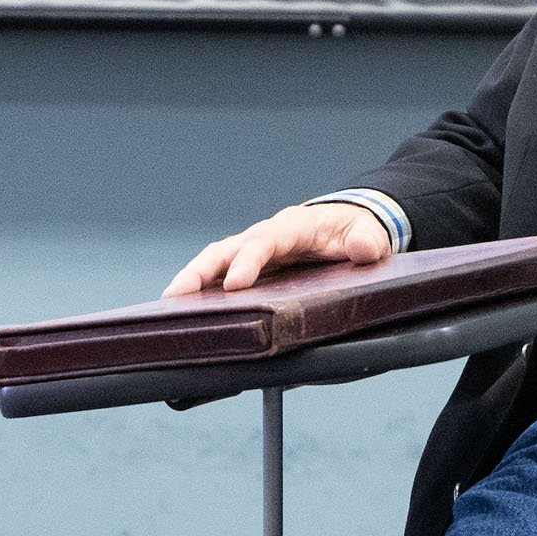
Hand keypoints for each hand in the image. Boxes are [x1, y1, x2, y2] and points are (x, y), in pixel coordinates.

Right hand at [162, 203, 392, 295]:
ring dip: (192, 279)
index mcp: (294, 226)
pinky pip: (221, 273)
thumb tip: (363, 248)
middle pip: (227, 248)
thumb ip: (368, 241)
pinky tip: (185, 311)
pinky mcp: (251, 265)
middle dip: (201, 270)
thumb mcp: (369, 234)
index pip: (266, 241)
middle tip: (177, 295)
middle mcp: (267, 235)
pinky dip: (201, 288)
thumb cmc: (356, 230)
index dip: (249, 261)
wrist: (349, 224)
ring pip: (216, 260)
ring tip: (167, 306)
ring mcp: (254, 249)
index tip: (235, 285)